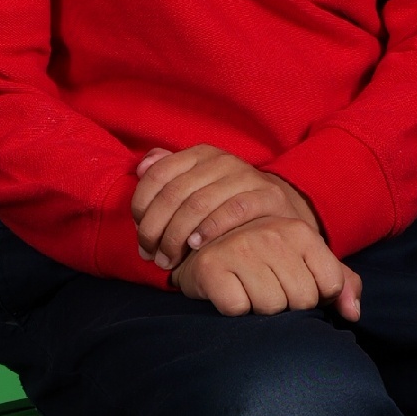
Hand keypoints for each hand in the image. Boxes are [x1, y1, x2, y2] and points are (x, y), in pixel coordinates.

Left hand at [133, 145, 318, 272]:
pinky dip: (210, 229)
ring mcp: (246, 176)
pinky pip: (234, 210)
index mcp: (199, 155)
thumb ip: (166, 175)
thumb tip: (141, 168)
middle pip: (175, 193)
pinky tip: (196, 246)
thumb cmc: (225, 203)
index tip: (140, 236)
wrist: (276, 209)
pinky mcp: (268, 195)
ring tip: (168, 260)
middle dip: (155, 229)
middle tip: (150, 255)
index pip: (158, 174)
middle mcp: (222, 160)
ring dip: (177, 236)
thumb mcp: (196, 185)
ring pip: (199, 203)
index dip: (141, 207)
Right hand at [172, 215, 364, 321]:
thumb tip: (352, 313)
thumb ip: (340, 283)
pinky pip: (239, 309)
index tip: (296, 284)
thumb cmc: (262, 260)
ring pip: (271, 307)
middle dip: (288, 304)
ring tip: (248, 288)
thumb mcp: (304, 263)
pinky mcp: (212, 267)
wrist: (202, 250)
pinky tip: (229, 290)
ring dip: (260, 308)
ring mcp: (240, 247)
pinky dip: (234, 309)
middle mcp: (271, 233)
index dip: (316, 295)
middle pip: (302, 300)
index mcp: (300, 230)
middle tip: (267, 287)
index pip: (330, 285)